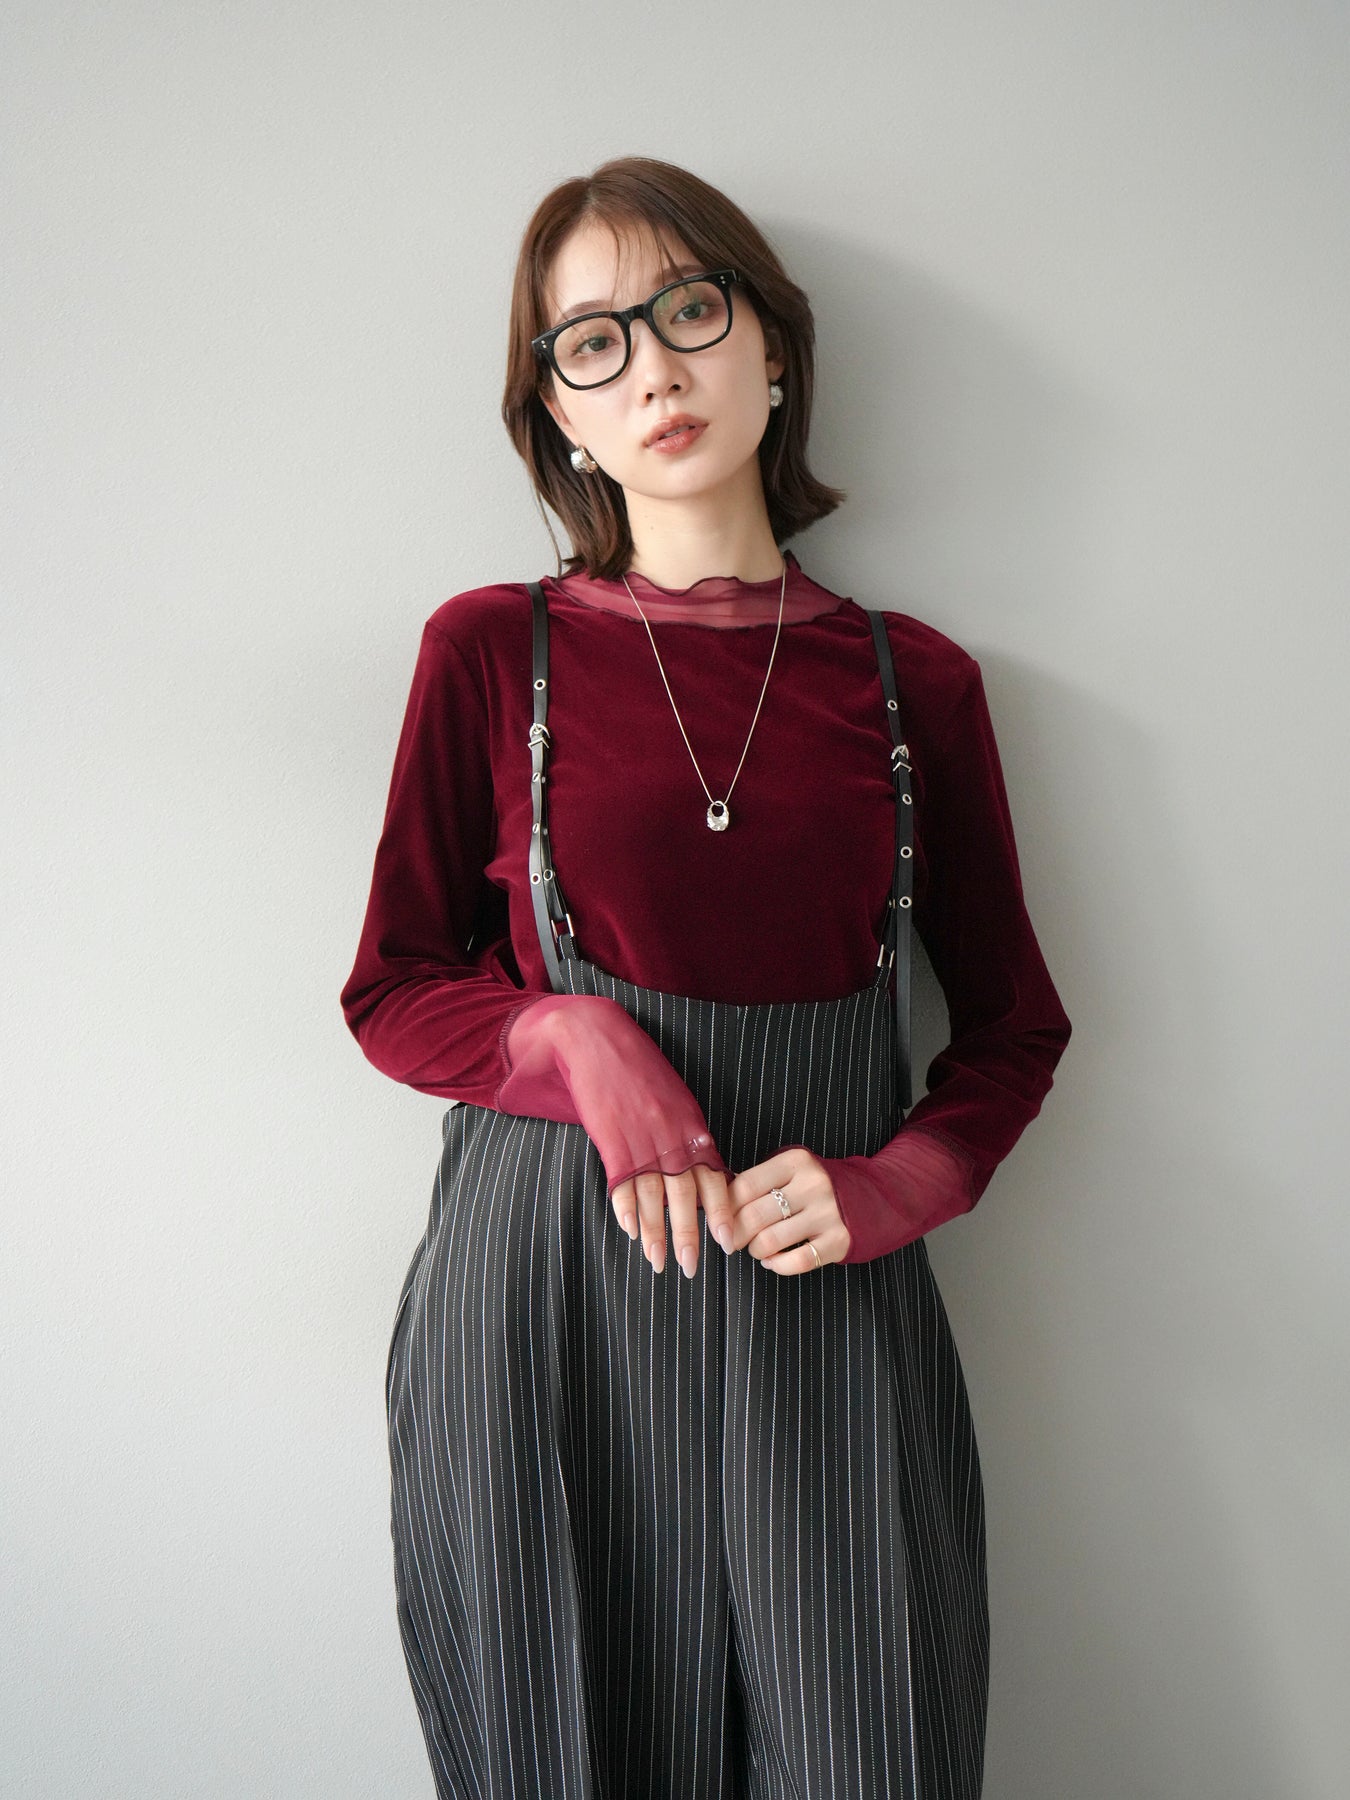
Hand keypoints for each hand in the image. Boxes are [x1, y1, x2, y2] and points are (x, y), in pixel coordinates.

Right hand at [498, 996, 730, 1279]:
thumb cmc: (640, 1069)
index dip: (721, 1212)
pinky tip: (630, 1231)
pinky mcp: (611, 1141)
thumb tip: (704, 1172)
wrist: (598, 1039)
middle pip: (684, 1196)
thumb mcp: (675, 1099)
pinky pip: (621, 1184)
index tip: (728, 1243)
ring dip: (655, 1234)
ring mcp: (640, 1139)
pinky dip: (625, 1209)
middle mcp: (670, 1136)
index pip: (714, 1177)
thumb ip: (689, 1135)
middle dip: (688, 1236)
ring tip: (658, 1263)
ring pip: (652, 1198)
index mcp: (692, 1126)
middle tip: (692, 1268)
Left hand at [725, 1147, 851, 1274]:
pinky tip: (772, 1261)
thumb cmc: (816, 1186)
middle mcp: (812, 1185)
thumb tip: (715, 1205)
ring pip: (770, 1241)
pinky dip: (776, 1265)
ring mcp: (827, 1214)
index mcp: (795, 1162)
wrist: (870, 1198)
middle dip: (734, 1235)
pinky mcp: (839, 1241)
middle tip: (731, 1241)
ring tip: (755, 1248)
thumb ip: (759, 1182)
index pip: (744, 1186)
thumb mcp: (791, 1171)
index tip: (718, 1221)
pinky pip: (796, 1261)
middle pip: (754, 1216)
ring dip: (754, 1250)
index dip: (724, 1209)